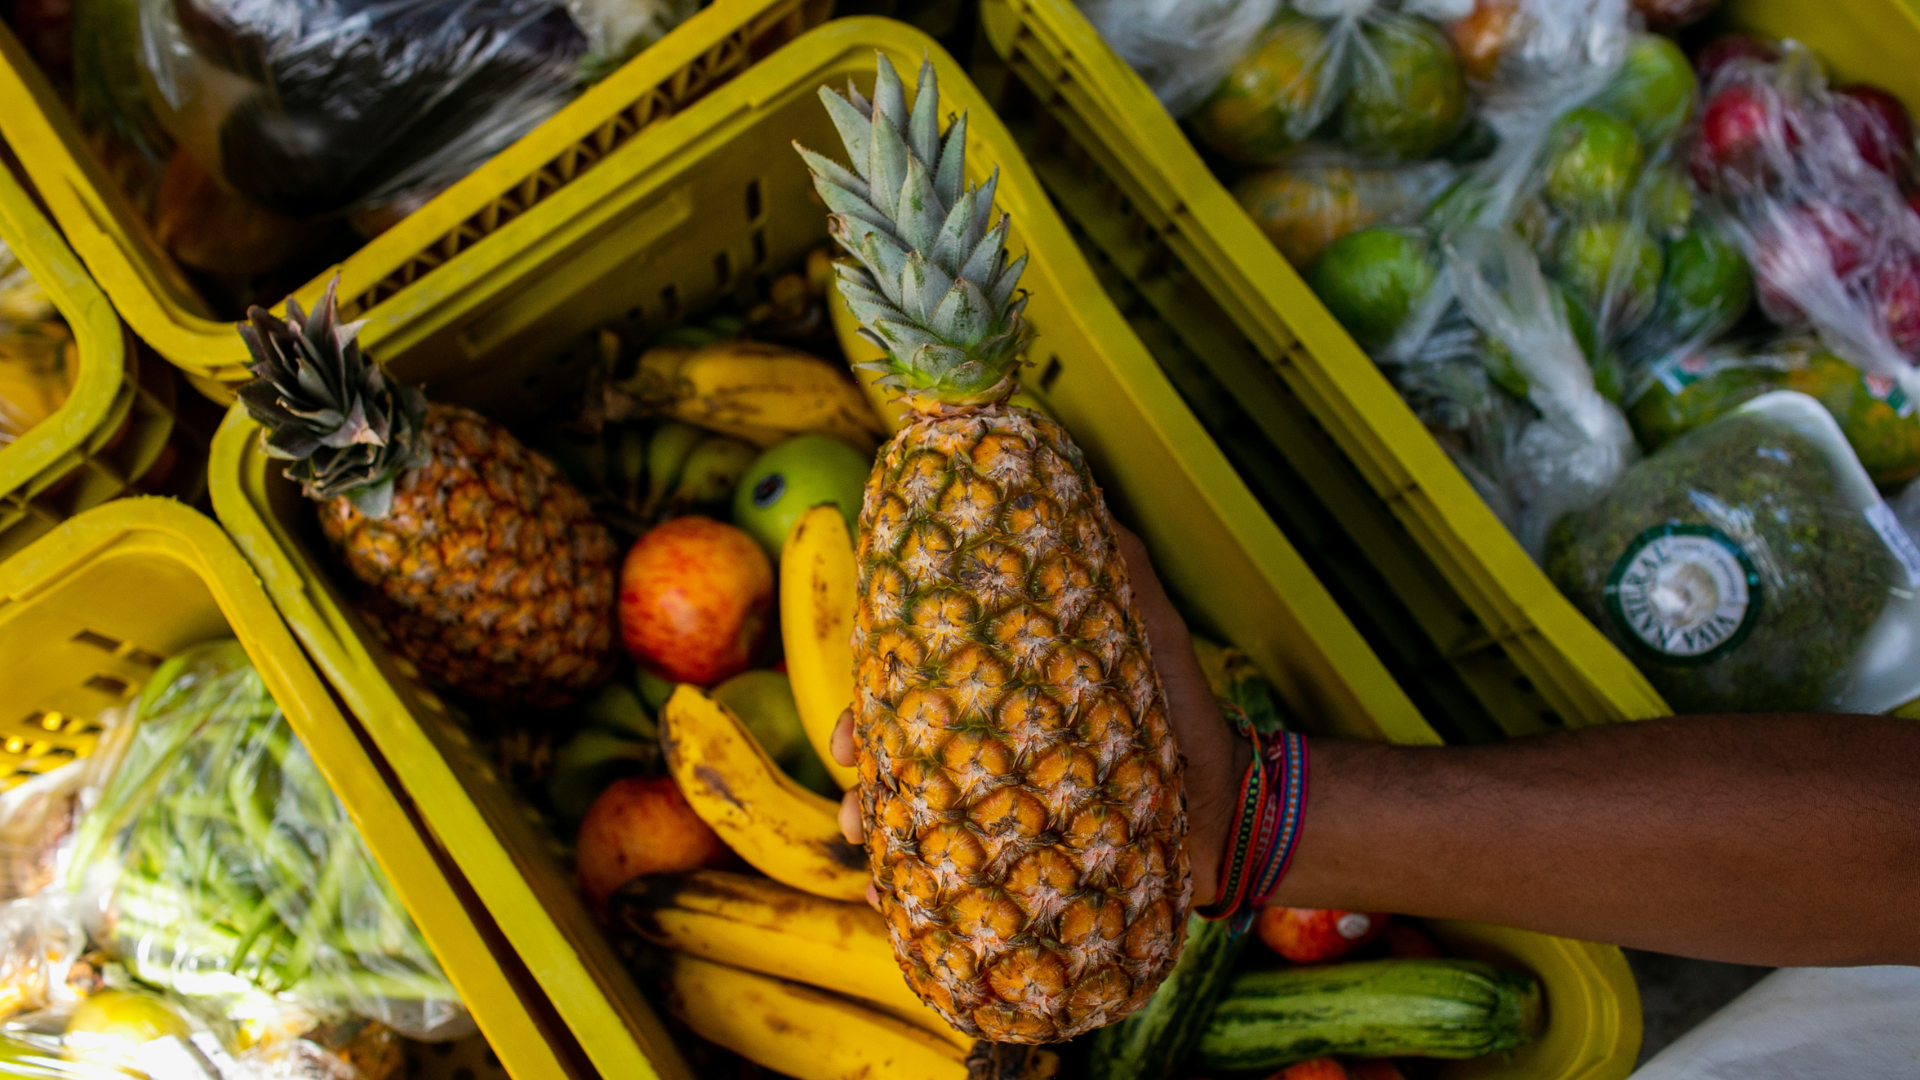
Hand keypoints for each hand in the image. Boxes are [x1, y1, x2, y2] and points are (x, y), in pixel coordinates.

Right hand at [828, 524, 1248, 908]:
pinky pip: (956, 888)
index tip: (846, 736)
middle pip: (900, 764)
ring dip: (879, 839)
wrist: (1232, 807)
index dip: (867, 711)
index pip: (912, 697)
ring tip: (871, 855)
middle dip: (863, 781)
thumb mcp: (1148, 630)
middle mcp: (990, 755)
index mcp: (998, 698)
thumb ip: (1117, 566)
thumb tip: (1076, 497)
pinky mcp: (1022, 872)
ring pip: (917, 825)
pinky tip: (891, 903)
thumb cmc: (1184, 711)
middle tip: (855, 801)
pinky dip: (914, 897)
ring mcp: (1002, 815)